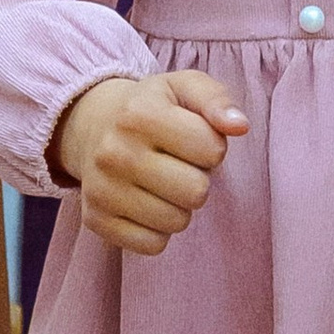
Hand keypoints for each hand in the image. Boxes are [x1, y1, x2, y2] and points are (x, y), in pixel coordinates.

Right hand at [53, 70, 246, 255]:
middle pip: (196, 192)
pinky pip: (152, 245)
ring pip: (176, 222)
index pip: (212, 149)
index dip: (211, 146)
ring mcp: (102, 189)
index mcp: (139, 114)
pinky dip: (157, 230)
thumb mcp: (184, 88)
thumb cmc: (151, 109)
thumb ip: (217, 100)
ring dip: (178, 206)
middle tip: (178, 165)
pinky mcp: (96, 220)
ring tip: (161, 183)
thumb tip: (240, 127)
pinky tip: (146, 204)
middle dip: (197, 179)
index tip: (191, 139)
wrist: (93, 127)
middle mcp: (115, 152)